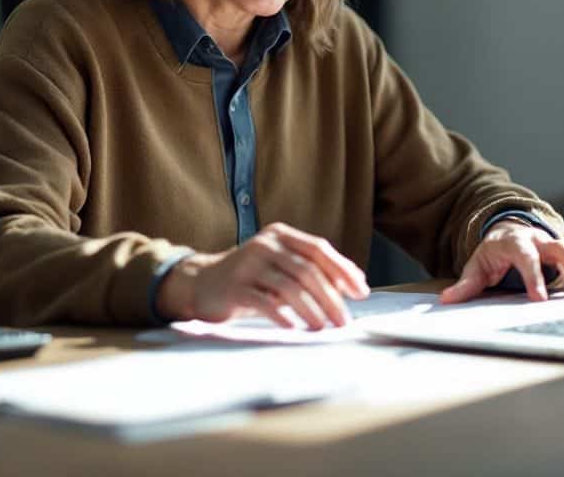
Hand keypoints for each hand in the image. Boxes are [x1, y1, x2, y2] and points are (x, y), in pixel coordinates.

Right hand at [156, 223, 369, 329]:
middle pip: (307, 270)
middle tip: (343, 321)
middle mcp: (265, 244)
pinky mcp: (234, 286)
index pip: (319, 249)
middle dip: (331, 297)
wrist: (202, 284)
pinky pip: (263, 302)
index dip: (343, 270)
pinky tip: (294, 329)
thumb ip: (312, 271)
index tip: (361, 293)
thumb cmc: (251, 279)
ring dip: (311, 310)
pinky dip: (281, 316)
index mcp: (281, 235)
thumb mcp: (282, 268)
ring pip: (289, 286)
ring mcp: (247, 264)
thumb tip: (355, 285)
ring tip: (323, 328)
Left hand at [439, 220, 563, 303]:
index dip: (533, 276)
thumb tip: (447, 300)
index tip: (539, 299)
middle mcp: (539, 240)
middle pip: (560, 249)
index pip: (526, 257)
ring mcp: (555, 244)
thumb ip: (465, 284)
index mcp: (515, 242)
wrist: (508, 232)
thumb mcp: (477, 266)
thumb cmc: (494, 253)